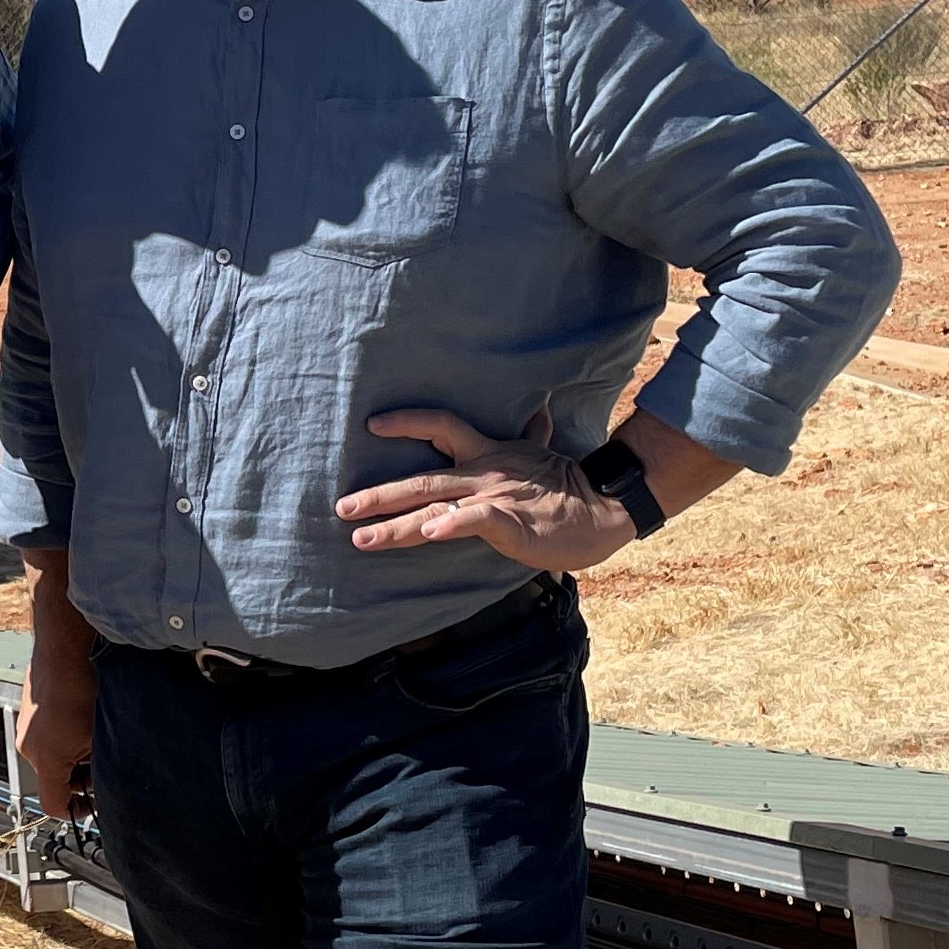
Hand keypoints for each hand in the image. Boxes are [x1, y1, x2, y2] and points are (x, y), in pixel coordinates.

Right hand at [12, 550, 96, 817]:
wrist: (64, 647)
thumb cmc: (83, 687)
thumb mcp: (100, 735)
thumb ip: (101, 764)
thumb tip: (114, 780)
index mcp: (45, 759)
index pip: (54, 805)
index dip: (77, 810)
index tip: (94, 803)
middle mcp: (28, 746)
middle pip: (54, 779)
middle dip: (80, 775)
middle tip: (103, 760)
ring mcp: (25, 726)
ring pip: (52, 756)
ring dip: (74, 752)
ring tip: (95, 733)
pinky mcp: (28, 710)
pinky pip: (46, 735)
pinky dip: (65, 735)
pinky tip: (83, 716)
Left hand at [335, 408, 634, 572]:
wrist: (606, 508)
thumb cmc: (570, 486)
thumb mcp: (545, 453)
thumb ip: (532, 436)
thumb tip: (540, 412)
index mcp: (488, 452)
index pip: (440, 425)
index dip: (406, 422)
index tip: (372, 424)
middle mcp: (484, 472)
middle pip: (421, 479)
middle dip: (377, 495)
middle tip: (341, 507)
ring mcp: (495, 497)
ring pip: (437, 506)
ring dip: (395, 524)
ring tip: (361, 537)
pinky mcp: (513, 524)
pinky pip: (477, 521)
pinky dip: (452, 524)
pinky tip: (430, 532)